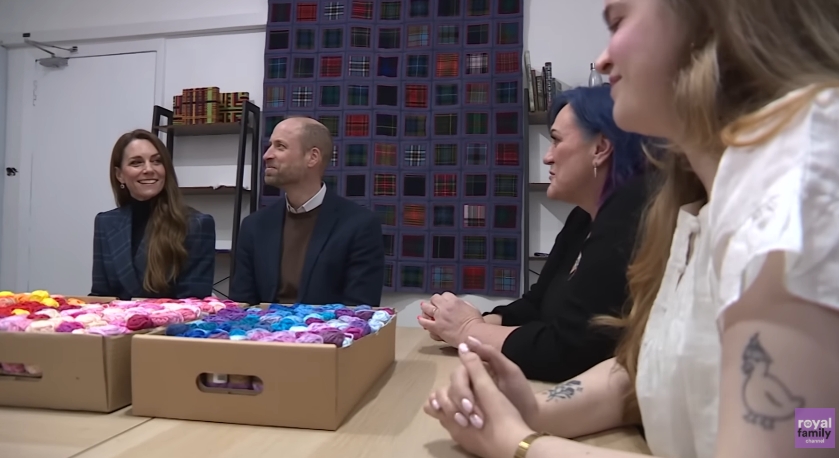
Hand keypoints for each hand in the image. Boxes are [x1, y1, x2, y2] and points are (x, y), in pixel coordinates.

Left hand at [417, 292, 483, 344]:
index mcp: (454, 301)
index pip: (445, 295)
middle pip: (434, 299)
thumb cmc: (475, 322)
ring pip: (427, 308)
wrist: (472, 334)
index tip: (444, 301)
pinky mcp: (436, 327)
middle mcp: (444, 307)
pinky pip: (425, 322)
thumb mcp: (471, 307)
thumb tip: (458, 303)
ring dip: (425, 308)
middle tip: (434, 305)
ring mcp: (439, 317)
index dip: (444, 298)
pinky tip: (420, 319)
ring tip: (423, 308)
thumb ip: (463, 304)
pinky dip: (422, 320)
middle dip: (434, 301)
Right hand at [424, 342, 534, 457]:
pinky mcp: (465, 411)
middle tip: (471, 417)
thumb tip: (467, 339)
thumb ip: (490, 354)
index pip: (459, 373)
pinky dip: (446, 414)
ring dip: (452, 409)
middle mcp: (469, 381)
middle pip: (452, 386)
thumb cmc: (520, 393)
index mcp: (478, 369)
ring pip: (447, 398)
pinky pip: (450, 409)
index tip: (469, 404)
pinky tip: (452, 422)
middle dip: (459, 401)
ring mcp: (467, 396)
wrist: (531, 418)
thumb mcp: (509, 371)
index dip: (461, 388)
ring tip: (465, 423)